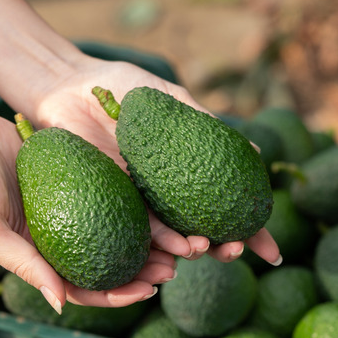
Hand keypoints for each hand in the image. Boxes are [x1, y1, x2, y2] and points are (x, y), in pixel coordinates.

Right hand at [0, 98, 173, 309]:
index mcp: (36, 254)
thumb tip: (61, 303)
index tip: (148, 291)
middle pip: (108, 257)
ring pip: (115, 224)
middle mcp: (55, 231)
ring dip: (146, 235)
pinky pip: (108, 185)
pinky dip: (132, 196)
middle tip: (176, 266)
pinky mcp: (72, 169)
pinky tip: (159, 198)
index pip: (83, 285)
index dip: (116, 293)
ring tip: (178, 238)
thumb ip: (25, 264)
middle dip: (142, 267)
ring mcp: (65, 200)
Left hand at [29, 56, 281, 265]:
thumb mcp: (170, 101)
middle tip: (238, 251)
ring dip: (193, 249)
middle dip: (224, 247)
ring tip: (208, 250)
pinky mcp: (111, 199)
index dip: (250, 232)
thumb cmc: (122, 87)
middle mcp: (166, 192)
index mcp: (187, 171)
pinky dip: (159, 239)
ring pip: (172, 235)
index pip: (226, 206)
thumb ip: (205, 125)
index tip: (271, 251)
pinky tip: (176, 248)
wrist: (67, 85)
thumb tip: (257, 152)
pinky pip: (138, 224)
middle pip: (203, 229)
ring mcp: (139, 199)